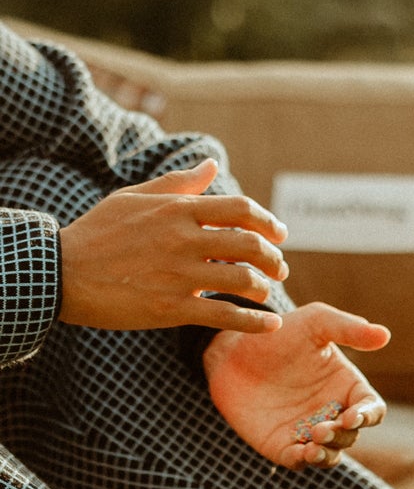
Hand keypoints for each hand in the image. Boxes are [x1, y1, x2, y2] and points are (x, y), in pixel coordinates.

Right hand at [59, 158, 288, 333]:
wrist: (59, 273)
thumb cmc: (97, 232)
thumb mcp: (134, 197)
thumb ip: (178, 183)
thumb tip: (212, 164)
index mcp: (178, 211)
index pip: (240, 209)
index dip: (268, 221)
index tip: (279, 234)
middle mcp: (183, 240)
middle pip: (249, 244)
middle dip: (273, 257)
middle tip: (279, 267)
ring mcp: (178, 275)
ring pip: (241, 280)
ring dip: (264, 287)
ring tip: (266, 292)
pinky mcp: (169, 308)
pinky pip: (223, 315)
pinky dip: (254, 322)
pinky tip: (271, 325)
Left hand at [203, 302, 390, 469]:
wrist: (232, 350)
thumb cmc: (279, 332)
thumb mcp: (316, 322)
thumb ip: (349, 329)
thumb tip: (385, 336)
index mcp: (347, 386)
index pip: (372, 409)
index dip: (368, 415)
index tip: (352, 415)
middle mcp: (331, 411)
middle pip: (352, 435)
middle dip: (342, 436)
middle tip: (321, 429)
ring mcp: (306, 430)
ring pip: (331, 453)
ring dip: (327, 453)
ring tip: (312, 446)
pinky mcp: (280, 445)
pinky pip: (298, 461)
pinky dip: (303, 461)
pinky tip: (300, 453)